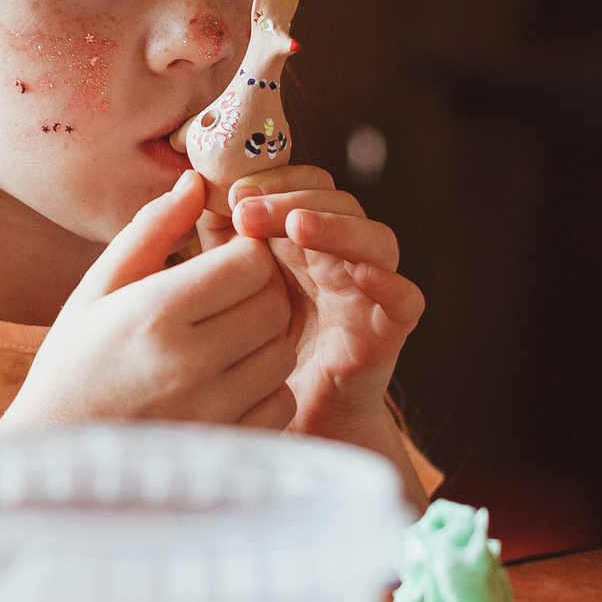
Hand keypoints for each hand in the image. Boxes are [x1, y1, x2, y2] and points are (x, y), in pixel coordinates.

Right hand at [0, 171, 297, 430]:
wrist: (55, 461)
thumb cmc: (72, 367)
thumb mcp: (96, 290)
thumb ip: (150, 231)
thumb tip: (196, 182)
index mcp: (153, 314)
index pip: (248, 263)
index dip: (243, 253)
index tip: (222, 261)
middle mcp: (188, 364)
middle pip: (273, 305)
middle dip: (259, 293)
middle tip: (226, 299)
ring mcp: (211, 411)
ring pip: (282, 353)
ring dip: (264, 341)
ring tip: (224, 342)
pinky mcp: (227, 448)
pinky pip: (281, 402)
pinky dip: (266, 389)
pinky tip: (228, 384)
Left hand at [210, 166, 424, 486]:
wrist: (277, 422)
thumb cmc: (250, 352)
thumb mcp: (226, 287)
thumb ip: (217, 239)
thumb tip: (196, 184)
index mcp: (302, 242)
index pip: (305, 186)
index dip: (277, 179)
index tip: (233, 191)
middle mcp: (340, 258)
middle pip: (339, 204)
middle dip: (294, 199)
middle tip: (249, 210)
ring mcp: (368, 292)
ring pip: (375, 239)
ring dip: (338, 226)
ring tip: (297, 226)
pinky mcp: (387, 331)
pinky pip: (405, 298)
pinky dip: (389, 282)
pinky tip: (362, 273)